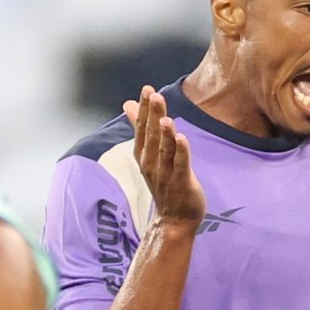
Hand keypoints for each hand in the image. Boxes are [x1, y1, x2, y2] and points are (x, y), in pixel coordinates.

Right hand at [123, 86, 206, 227]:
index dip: (144, 109)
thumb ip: (139, 128)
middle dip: (152, 116)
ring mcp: (166, 175)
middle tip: (153, 94)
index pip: (142, 129)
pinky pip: (181, 166)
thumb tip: (127, 104)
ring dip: (164, 134)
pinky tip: (182, 138)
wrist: (174, 220)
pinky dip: (181, 152)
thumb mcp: (147, 154)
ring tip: (164, 117)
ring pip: (164, 150)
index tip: (147, 89)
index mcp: (143, 155)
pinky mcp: (182, 184)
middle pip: (151, 136)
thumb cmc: (163, 183)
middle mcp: (151, 164)